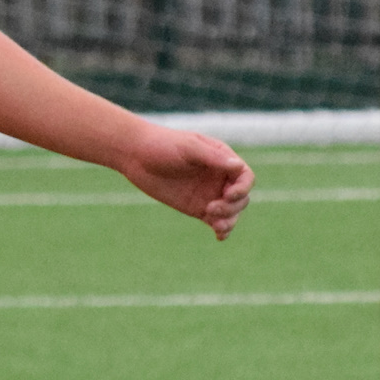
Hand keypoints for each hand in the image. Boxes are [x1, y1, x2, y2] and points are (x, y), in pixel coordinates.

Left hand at [118, 125, 253, 240]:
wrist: (135, 155)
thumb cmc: (162, 145)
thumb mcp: (188, 148)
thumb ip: (212, 158)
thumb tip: (238, 167)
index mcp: (221, 158)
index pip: (245, 176)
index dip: (242, 188)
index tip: (228, 195)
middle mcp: (219, 177)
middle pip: (241, 197)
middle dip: (232, 207)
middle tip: (211, 208)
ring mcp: (209, 193)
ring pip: (231, 212)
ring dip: (229, 220)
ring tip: (216, 224)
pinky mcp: (197, 207)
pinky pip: (216, 221)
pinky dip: (222, 229)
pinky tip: (219, 235)